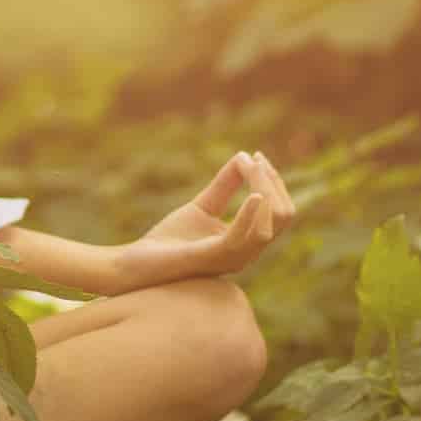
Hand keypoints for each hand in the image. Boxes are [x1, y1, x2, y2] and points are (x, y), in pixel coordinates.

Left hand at [113, 151, 296, 287]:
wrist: (138, 263)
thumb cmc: (171, 240)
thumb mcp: (202, 206)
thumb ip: (224, 186)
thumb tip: (244, 157)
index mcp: (247, 242)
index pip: (280, 212)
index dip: (273, 182)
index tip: (257, 156)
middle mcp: (247, 253)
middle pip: (282, 216)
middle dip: (273, 183)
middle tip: (256, 159)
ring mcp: (233, 257)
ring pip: (269, 224)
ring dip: (264, 190)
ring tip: (251, 166)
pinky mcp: (213, 257)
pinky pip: (243, 237)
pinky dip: (251, 214)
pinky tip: (253, 195)